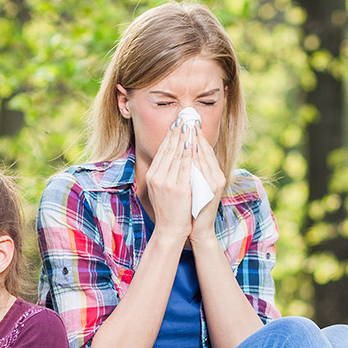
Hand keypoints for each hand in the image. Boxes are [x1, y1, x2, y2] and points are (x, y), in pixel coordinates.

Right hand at [144, 120, 194, 242]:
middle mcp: (157, 176)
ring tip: (191, 125)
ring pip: (177, 154)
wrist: (170, 231)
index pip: (162, 150)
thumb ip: (164, 174)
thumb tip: (171, 157)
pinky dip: (189, 153)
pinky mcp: (179, 188)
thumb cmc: (168, 211)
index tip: (177, 123)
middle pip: (169, 149)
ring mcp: (167, 182)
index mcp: (152, 175)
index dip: (170, 135)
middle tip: (185, 117)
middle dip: (178, 132)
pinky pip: (185, 166)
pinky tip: (194, 144)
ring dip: (185, 138)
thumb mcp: (160, 190)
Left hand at [190, 126, 224, 244]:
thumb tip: (186, 154)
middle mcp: (217, 176)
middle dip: (196, 134)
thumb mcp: (196, 186)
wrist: (199, 229)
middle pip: (206, 150)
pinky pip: (202, 168)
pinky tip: (189, 146)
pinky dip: (196, 157)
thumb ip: (194, 171)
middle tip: (187, 118)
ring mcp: (216, 182)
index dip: (198, 135)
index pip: (205, 150)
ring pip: (205, 157)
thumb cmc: (195, 208)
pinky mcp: (213, 189)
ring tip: (187, 127)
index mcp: (215, 174)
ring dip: (196, 141)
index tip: (189, 121)